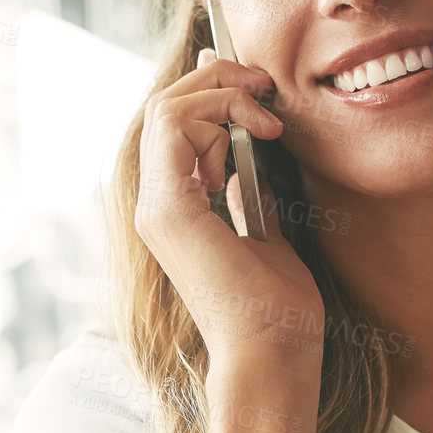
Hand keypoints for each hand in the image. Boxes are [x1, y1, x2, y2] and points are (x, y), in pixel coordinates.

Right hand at [133, 48, 326, 381]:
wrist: (273, 353)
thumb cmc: (277, 309)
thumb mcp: (264, 234)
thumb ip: (246, 197)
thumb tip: (244, 163)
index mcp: (174, 210)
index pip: (172, 127)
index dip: (210, 90)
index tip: (258, 87)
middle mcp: (155, 204)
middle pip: (164, 107)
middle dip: (216, 78)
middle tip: (265, 84)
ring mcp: (156, 206)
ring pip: (165, 107)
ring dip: (220, 91)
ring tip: (265, 109)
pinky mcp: (169, 208)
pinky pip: (175, 126)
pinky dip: (219, 110)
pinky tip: (260, 132)